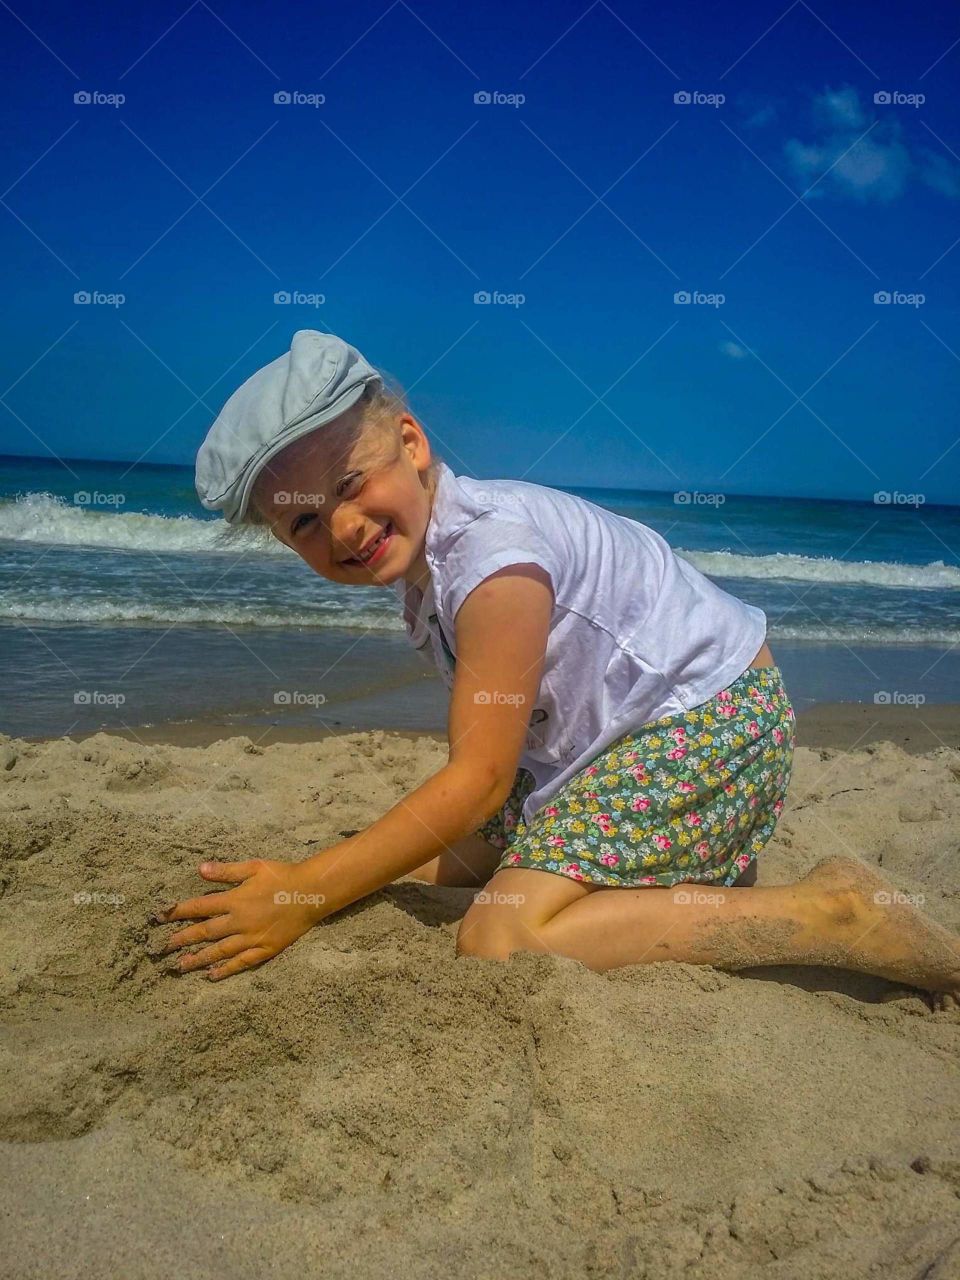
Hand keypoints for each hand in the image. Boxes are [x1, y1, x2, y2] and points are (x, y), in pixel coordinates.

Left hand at [152, 858, 326, 980]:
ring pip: (219, 951)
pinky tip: (211, 976)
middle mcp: (240, 921)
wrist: (312, 893)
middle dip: (182, 940)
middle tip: (162, 949)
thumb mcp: (254, 867)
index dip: (178, 912)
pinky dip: (225, 970)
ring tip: (179, 967)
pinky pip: (241, 963)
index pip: (199, 907)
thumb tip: (199, 869)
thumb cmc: (283, 875)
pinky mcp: (265, 949)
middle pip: (205, 933)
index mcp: (235, 899)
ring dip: (198, 959)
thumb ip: (226, 871)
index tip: (159, 917)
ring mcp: (252, 938)